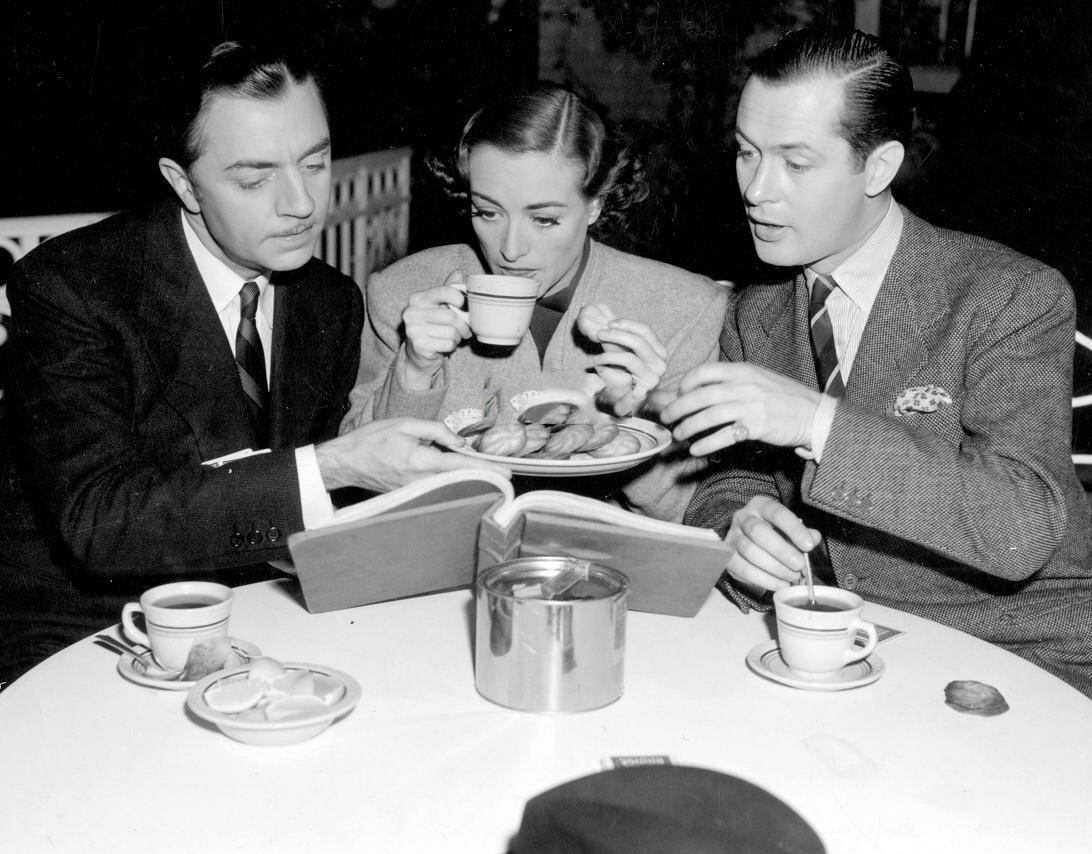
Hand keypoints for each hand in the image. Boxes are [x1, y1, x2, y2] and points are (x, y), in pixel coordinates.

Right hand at [316, 417, 508, 492]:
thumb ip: (435, 430)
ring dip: (468, 480)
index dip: (486, 469)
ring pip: (450, 486)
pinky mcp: (410, 494)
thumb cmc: (371, 440)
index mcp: (420, 461)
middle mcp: (420, 481)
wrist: (346, 462)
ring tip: (486, 473)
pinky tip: (459, 476)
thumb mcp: (404, 424)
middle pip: (461, 480)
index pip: (461, 466)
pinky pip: (438, 488)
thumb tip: (459, 441)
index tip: (505, 473)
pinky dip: (452, 482)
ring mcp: (415, 491)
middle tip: (503, 474)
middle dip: (483, 477)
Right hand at [401, 270, 471, 388]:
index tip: (464, 304)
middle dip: (463, 325)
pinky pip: (447, 344)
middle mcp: (412, 312)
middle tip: (465, 330)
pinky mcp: (418, 345)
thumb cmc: (433, 325)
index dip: (459, 297)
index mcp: (417, 299)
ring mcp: (413, 329)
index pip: (444, 291)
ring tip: (454, 337)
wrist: (418, 351)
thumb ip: (448, 290)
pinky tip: (446, 344)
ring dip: (458, 337)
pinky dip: (452, 346)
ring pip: (451, 332)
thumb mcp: (439, 306)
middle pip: (451, 316)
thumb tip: (459, 273)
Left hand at [578, 304, 668, 416]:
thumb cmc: (620, 373)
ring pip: (630, 359)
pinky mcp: (642, 392)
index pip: (645, 331)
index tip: (609, 323)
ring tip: (596, 358)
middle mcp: (660, 364)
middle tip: (599, 335)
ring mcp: (653, 379)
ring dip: (609, 354)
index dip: (626, 324)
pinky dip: (608, 369)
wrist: (620, 404)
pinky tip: (599, 369)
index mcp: (659, 351)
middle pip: (639, 342)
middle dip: (616, 335)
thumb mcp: (620, 350)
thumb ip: (617, 335)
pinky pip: (622, 376)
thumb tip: (601, 312)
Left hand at [659, 362, 822, 455]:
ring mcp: (751, 405)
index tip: (678, 395)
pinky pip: (724, 435)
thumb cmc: (784, 398)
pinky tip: (696, 449)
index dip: (685, 384)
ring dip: (688, 427)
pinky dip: (707, 443)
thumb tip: (700, 390)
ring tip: (678, 435)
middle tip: (666, 419)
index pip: (704, 371)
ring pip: (708, 416)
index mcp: (743, 370)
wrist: (815, 414)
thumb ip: (732, 382)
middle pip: (700, 396)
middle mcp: (744, 385)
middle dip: (677, 408)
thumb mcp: (758, 379)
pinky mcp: (757, 426)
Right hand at [723, 496, 819, 592]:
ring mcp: (733, 537)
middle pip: (758, 532)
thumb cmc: (775, 533)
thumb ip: (804, 533)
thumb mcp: (790, 528)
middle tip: (799, 565)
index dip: (793, 529)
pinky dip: (765, 579)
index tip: (808, 545)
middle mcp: (743, 518)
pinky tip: (780, 584)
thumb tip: (813, 538)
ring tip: (792, 576)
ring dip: (775, 567)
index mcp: (761, 506)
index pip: (777, 513)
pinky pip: (744, 569)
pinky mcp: (727, 558)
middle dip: (781, 551)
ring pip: (749, 551)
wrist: (749, 542)